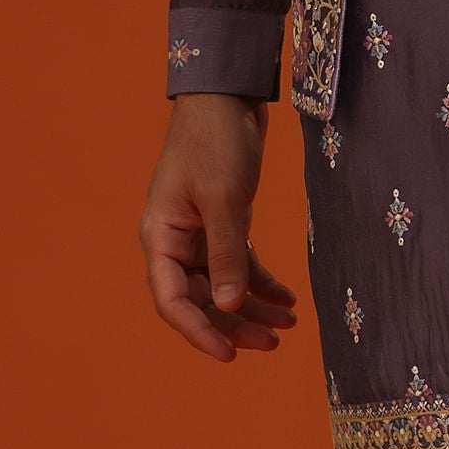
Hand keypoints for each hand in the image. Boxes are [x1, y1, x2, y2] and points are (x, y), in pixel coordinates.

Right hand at [140, 92, 300, 360]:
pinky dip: (261, 281)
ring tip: (288, 326)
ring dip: (253, 307)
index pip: (172, 301)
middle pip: (201, 298)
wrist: (229, 93)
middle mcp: (175, 240)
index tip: (231, 355)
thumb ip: (226, 254)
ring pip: (223, 285)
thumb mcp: (224, 198)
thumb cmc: (216, 140)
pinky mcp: (224, 221)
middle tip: (273, 344)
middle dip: (236, 324)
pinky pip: (239, 263)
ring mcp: (199, 232)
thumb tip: (230, 307)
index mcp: (160, 236)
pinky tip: (287, 299)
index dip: (200, 332)